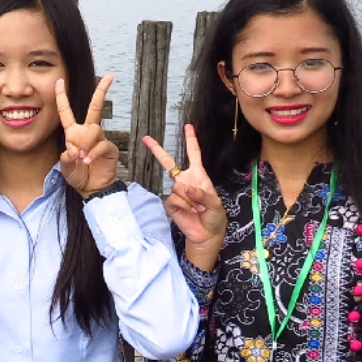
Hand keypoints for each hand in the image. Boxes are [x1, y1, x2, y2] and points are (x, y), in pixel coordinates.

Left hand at [57, 74, 119, 194]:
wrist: (91, 189)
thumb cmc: (78, 176)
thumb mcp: (65, 168)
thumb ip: (66, 158)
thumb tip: (72, 149)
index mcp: (74, 134)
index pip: (66, 112)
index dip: (62, 97)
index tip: (60, 81)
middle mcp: (88, 133)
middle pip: (95, 108)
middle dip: (101, 92)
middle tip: (109, 77)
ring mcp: (100, 139)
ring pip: (94, 129)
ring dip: (85, 142)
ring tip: (82, 157)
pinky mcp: (109, 148)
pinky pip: (102, 144)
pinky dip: (93, 152)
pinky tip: (88, 161)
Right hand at [141, 124, 226, 263]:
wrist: (206, 234)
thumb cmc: (214, 216)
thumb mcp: (215, 203)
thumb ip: (202, 193)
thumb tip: (186, 188)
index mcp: (198, 176)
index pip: (194, 154)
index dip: (191, 140)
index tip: (188, 126)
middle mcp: (185, 181)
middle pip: (168, 163)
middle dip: (157, 150)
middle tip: (146, 139)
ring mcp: (177, 192)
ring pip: (178, 187)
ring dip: (191, 199)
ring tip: (198, 208)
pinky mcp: (171, 204)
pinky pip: (175, 199)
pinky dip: (185, 205)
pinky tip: (191, 211)